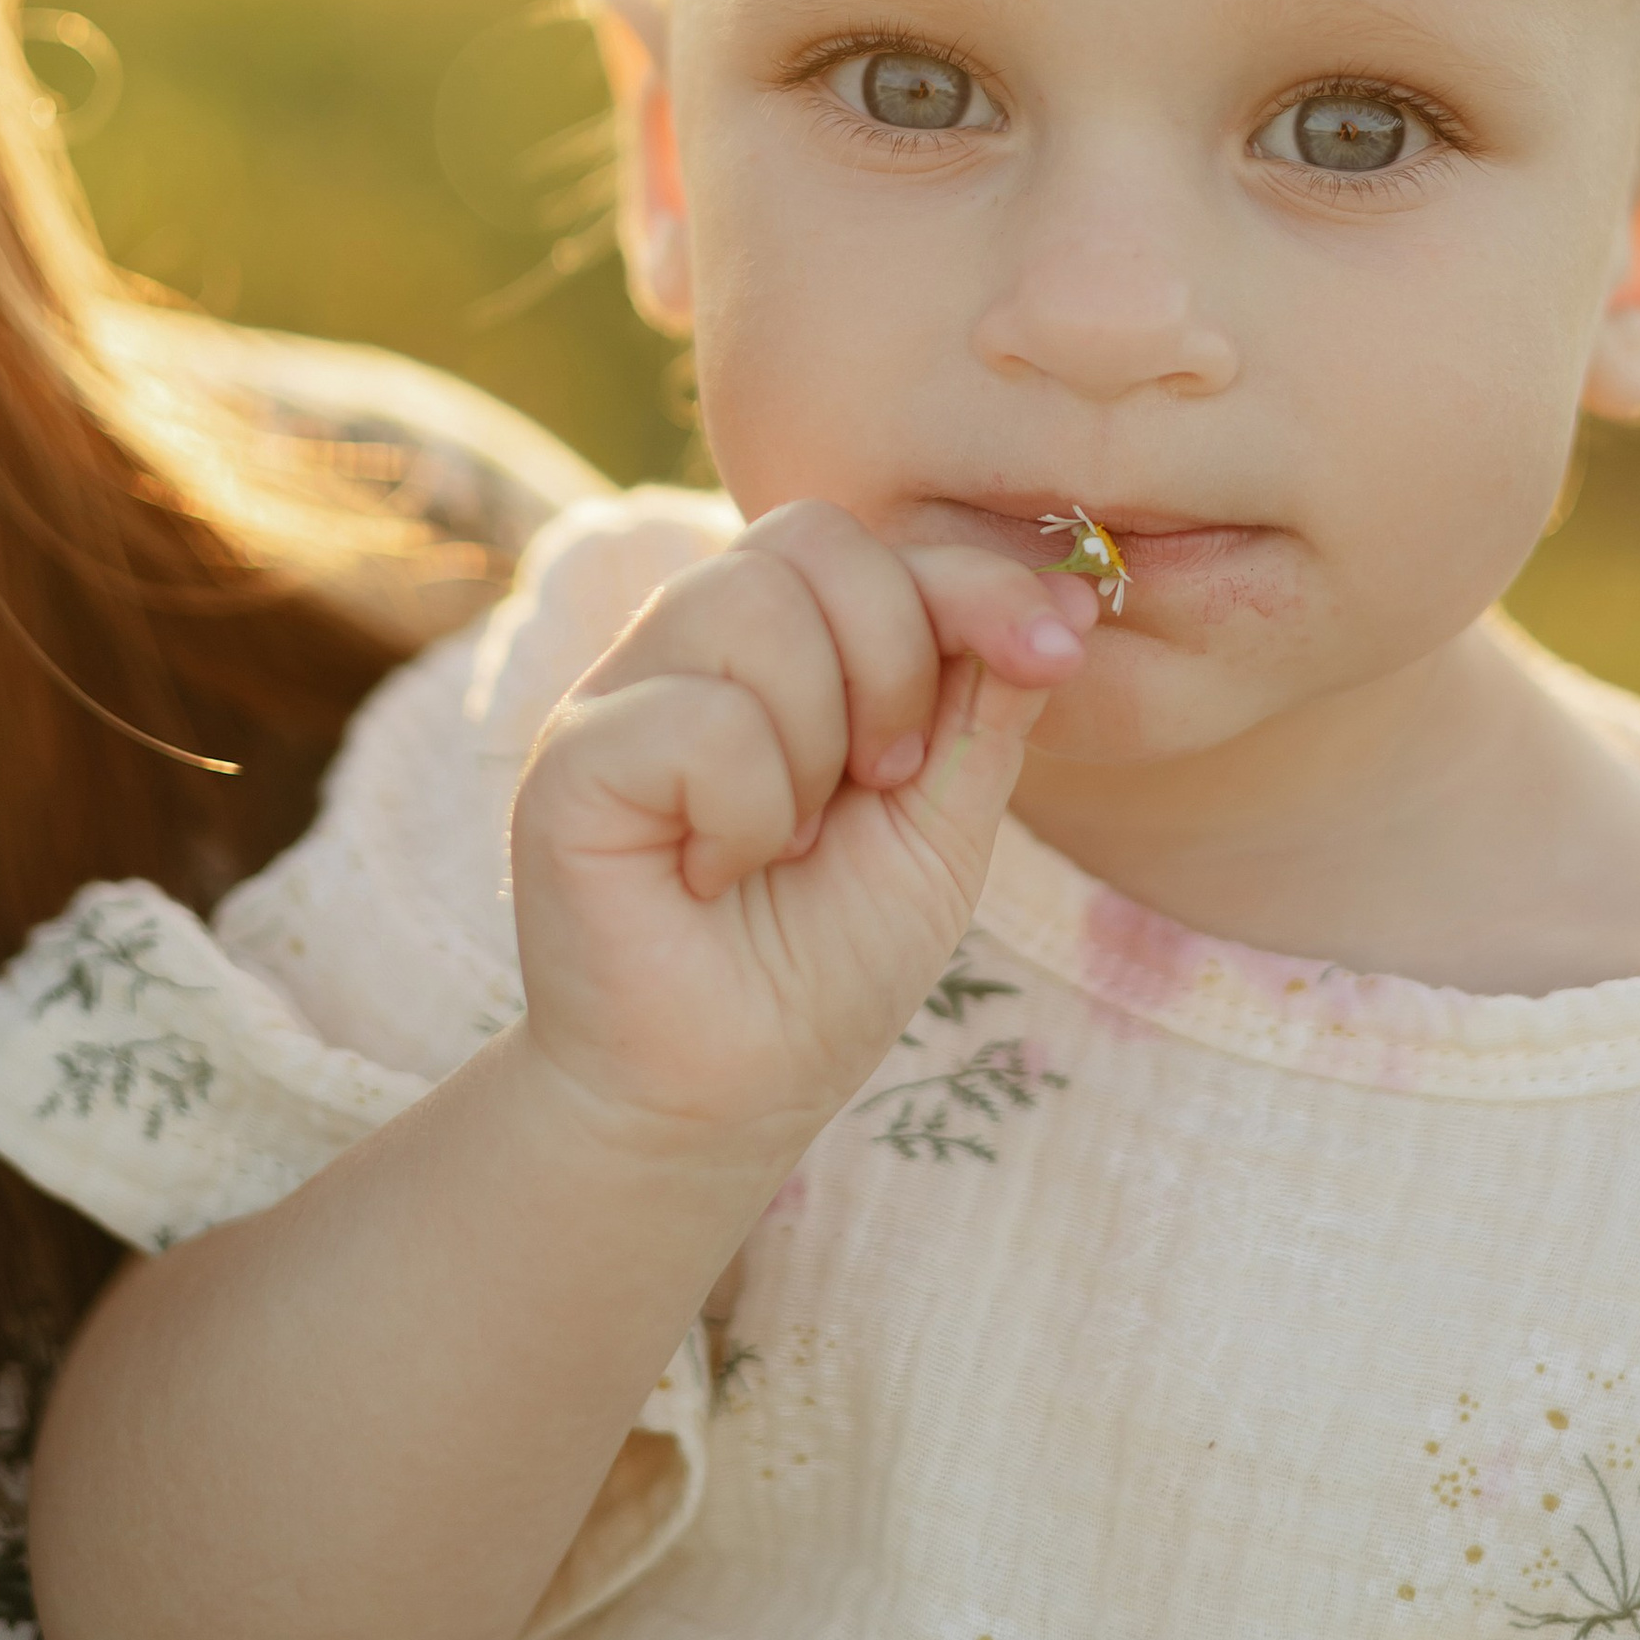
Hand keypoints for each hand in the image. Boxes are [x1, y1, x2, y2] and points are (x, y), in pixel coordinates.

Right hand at [508, 502, 1097, 1158]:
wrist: (721, 1101)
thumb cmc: (819, 968)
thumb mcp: (938, 826)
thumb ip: (983, 708)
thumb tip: (1067, 597)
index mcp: (777, 650)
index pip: (870, 543)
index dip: (972, 579)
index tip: (1057, 648)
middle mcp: (689, 648)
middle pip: (809, 538)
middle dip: (894, 659)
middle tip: (884, 783)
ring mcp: (620, 695)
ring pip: (747, 602)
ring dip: (816, 742)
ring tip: (795, 838)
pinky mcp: (572, 761)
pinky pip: (696, 716)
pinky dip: (747, 809)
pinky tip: (716, 873)